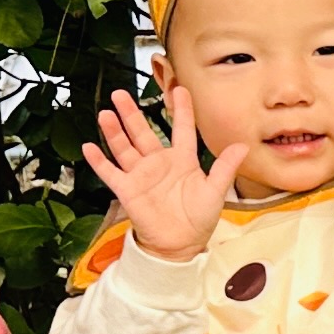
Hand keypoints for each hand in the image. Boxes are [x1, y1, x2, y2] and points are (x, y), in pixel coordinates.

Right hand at [82, 88, 244, 262]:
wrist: (180, 245)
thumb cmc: (199, 218)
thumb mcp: (215, 191)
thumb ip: (225, 167)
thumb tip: (243, 146)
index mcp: (183, 160)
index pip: (182, 128)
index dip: (181, 109)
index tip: (179, 89)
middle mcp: (159, 163)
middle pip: (143, 132)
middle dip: (131, 113)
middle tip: (120, 94)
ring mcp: (141, 175)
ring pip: (124, 147)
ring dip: (114, 131)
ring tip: (105, 113)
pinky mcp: (128, 189)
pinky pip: (110, 172)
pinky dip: (99, 161)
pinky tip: (89, 147)